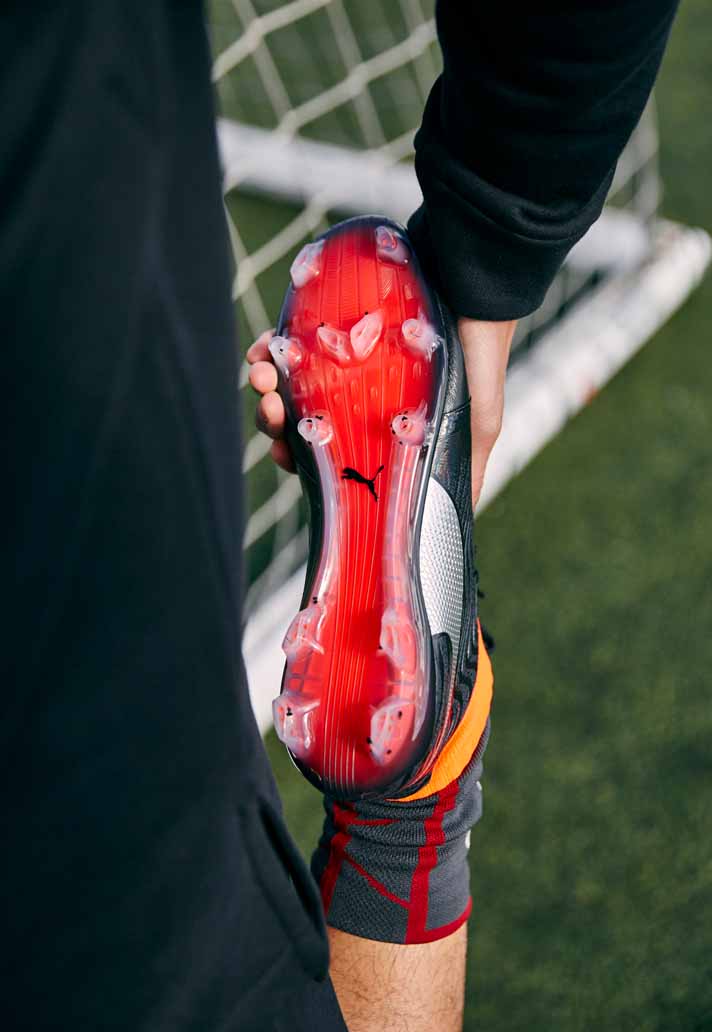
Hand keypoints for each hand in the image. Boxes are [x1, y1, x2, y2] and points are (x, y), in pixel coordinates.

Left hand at [246, 319, 515, 507]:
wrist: (479, 284)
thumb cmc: (481, 357)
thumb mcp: (480, 424)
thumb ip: (465, 471)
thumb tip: (454, 524)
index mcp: (378, 425)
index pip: (327, 454)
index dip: (301, 460)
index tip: (287, 455)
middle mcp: (356, 395)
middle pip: (298, 421)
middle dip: (275, 422)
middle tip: (274, 410)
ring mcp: (340, 357)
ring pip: (286, 382)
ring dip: (265, 386)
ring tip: (263, 377)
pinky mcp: (332, 319)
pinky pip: (286, 338)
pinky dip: (267, 347)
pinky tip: (262, 348)